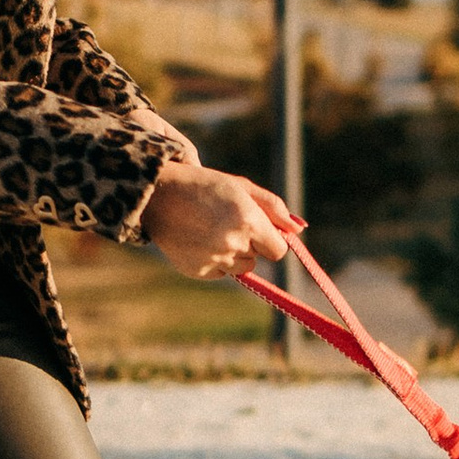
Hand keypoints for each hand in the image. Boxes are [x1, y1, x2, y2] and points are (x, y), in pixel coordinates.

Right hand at [139, 161, 301, 283]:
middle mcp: (232, 243)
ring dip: (234, 254)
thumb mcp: (242, 187)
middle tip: (226, 221)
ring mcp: (214, 259)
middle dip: (251, 243)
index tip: (260, 230)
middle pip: (259, 258)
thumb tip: (299, 230)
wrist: (159, 195)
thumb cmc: (205, 186)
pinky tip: (199, 240)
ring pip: (242, 268)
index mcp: (248, 220)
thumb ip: (274, 208)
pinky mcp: (198, 271)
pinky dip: (215, 261)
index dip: (271, 240)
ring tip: (211, 230)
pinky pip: (221, 272)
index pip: (278, 250)